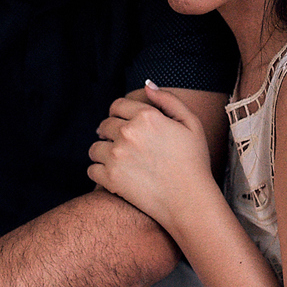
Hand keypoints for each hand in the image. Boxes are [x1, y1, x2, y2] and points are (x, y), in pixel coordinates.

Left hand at [88, 81, 216, 229]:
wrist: (190, 200)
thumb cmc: (194, 162)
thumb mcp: (191, 123)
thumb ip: (168, 100)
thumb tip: (147, 85)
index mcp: (147, 116)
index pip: (117, 105)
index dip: (119, 113)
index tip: (123, 123)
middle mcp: (128, 132)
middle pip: (104, 125)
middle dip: (110, 132)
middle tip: (121, 144)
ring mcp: (117, 155)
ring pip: (95, 147)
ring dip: (103, 152)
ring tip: (117, 161)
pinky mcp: (110, 178)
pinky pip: (92, 170)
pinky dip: (99, 172)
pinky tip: (113, 175)